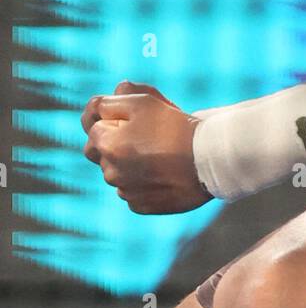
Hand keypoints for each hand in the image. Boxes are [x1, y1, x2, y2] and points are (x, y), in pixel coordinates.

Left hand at [82, 80, 211, 213]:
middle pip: (102, 152)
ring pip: (118, 172)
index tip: (138, 119)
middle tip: (143, 136)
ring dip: (129, 163)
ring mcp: (125, 191)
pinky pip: (133, 191)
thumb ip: (112, 101)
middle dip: (115, 143)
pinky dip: (143, 182)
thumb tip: (98, 107)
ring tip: (160, 153)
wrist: (208, 160)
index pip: (95, 127)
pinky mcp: (141, 206)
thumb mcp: (143, 102)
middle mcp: (110, 172)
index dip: (115, 119)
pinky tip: (163, 172)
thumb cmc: (175, 126)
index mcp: (106, 145)